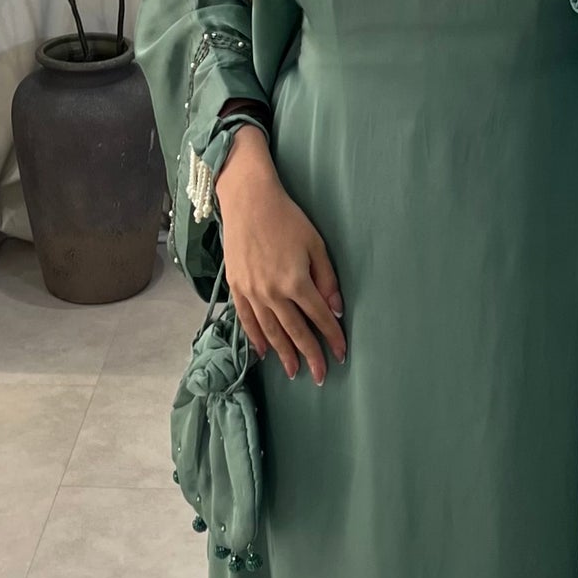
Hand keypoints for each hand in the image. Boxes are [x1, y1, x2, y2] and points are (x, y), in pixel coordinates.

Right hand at [213, 130, 344, 383]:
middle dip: (310, 355)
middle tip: (319, 376)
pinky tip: (263, 353)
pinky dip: (255, 338)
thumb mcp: (316, 245)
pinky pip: (246, 319)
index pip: (319, 317)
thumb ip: (327, 280)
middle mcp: (273, 292)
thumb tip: (336, 310)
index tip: (341, 354)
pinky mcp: (236, 287)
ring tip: (294, 372)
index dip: (332, 337)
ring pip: (270, 331)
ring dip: (284, 354)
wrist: (248, 201)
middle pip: (295, 331)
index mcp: (296, 281)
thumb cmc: (287, 218)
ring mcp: (251, 291)